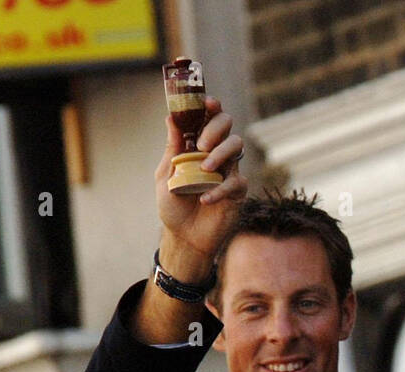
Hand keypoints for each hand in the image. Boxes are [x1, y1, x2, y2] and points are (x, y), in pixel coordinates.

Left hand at [155, 96, 246, 280]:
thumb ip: (172, 147)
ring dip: (222, 154)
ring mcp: (228, 171)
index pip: (208, 118)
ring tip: (205, 170)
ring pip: (238, 147)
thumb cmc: (173, 206)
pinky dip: (219, 190)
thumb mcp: (166, 174)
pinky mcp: (237, 192)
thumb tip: (171, 116)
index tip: (207, 102)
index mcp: (197, 146)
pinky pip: (236, 183)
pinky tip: (204, 199)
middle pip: (227, 126)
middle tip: (202, 145)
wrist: (184, 237)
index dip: (211, 106)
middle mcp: (216, 154)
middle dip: (216, 129)